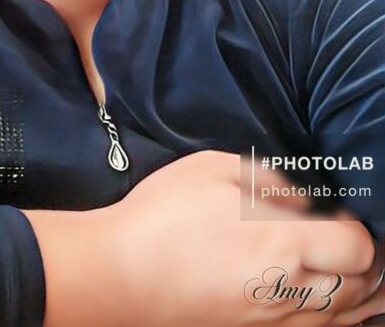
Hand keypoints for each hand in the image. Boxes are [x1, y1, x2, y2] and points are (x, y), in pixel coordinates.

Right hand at [100, 149, 382, 325]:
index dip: (354, 226)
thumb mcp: (213, 170)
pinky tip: (329, 300)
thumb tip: (302, 199)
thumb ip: (268, 179)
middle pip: (359, 286)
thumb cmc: (164, 215)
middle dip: (361, 259)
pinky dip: (334, 316)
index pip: (357, 248)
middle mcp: (289, 292)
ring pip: (344, 317)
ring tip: (354, 269)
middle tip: (341, 234)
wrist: (120, 276)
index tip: (333, 211)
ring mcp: (274, 322)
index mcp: (283, 244)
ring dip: (357, 292)